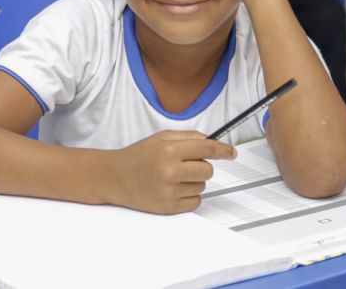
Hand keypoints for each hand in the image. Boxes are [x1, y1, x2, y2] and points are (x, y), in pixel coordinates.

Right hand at [108, 130, 235, 213]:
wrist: (114, 177)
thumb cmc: (137, 156)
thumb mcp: (161, 138)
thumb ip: (188, 137)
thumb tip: (212, 141)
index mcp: (168, 150)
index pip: (206, 149)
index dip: (223, 150)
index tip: (231, 152)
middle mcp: (169, 171)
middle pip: (208, 170)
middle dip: (201, 166)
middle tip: (184, 164)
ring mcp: (169, 191)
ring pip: (203, 186)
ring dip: (194, 181)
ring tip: (173, 177)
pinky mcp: (168, 207)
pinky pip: (196, 202)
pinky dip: (190, 196)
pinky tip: (174, 189)